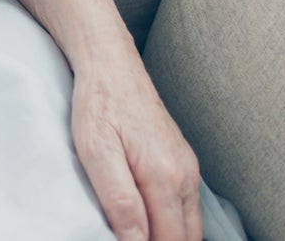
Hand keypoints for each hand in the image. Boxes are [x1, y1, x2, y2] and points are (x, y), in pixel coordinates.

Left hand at [70, 58, 200, 240]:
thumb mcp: (96, 150)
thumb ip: (119, 199)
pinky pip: (185, 206)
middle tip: (126, 236)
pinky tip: (147, 217)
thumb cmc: (98, 102)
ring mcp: (188, 168)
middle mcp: (185, 175)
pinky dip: (171, 220)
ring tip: (134, 230)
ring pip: (189, 225)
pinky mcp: (182, 161)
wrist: (110, 62)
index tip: (121, 240)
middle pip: (185, 238)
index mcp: (165, 177)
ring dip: (168, 236)